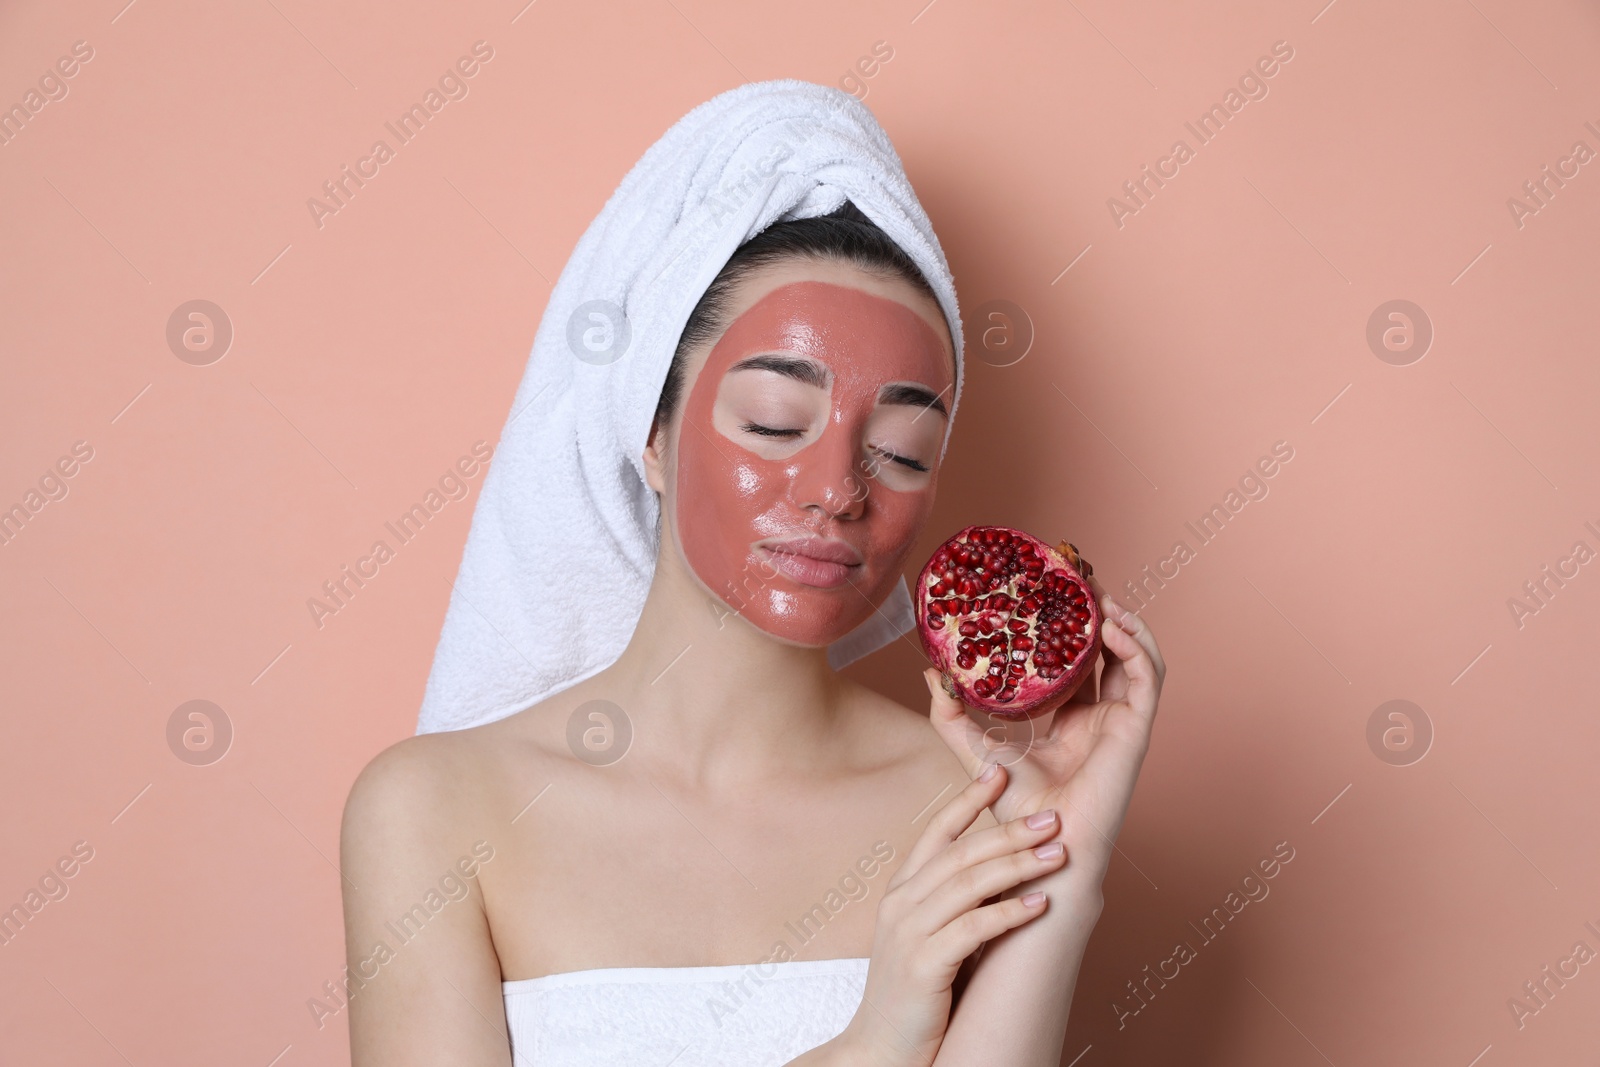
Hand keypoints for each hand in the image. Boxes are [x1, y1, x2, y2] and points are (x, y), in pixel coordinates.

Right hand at [826, 762, 1065, 1066]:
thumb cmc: (914, 994)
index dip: (968, 799)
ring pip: (969, 885)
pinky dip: (1009, 913)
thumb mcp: (927, 935)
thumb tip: (1004, 870)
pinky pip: (972, 929)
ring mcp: (909, 934)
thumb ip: (954, 902)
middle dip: (1009, 830)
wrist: (881, 1051)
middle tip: (1052, 815)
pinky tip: (1041, 903)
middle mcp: (902, 905)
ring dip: (1018, 864)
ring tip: (1059, 853)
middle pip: (961, 853)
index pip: (937, 832)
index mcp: (903, 891)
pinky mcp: (923, 967)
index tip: (1000, 771)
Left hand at [925, 581, 1165, 887]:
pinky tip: (1111, 627)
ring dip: (1122, 620)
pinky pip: (1147, 677)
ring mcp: (1122, 720)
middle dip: (1096, 610)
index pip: (1076, 657)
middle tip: (1076, 573)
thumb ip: (951, 715)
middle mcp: (1100, 714)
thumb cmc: (1014, 808)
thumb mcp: (975, 749)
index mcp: (1070, 717)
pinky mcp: (1137, 729)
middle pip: (1107, 648)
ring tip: (1097, 592)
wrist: (1041, 844)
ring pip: (1135, 655)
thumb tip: (930, 673)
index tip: (1050, 587)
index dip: (1069, 622)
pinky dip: (1136, 646)